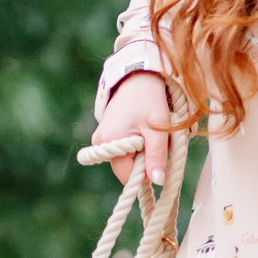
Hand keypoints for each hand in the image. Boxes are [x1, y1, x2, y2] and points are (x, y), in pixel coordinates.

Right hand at [90, 72, 171, 186]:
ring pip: (127, 159)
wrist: (138, 77)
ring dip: (142, 152)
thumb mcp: (157, 129)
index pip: (127, 175)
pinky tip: (143, 130)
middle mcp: (100, 142)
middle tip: (155, 139)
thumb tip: (157, 181)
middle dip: (144, 160)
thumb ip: (157, 156)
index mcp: (109, 142)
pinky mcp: (106, 134)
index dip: (146, 171)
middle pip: (126, 168)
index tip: (158, 154)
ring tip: (149, 133)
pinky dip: (138, 145)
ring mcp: (101, 138)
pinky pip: (124, 149)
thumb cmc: (148, 99)